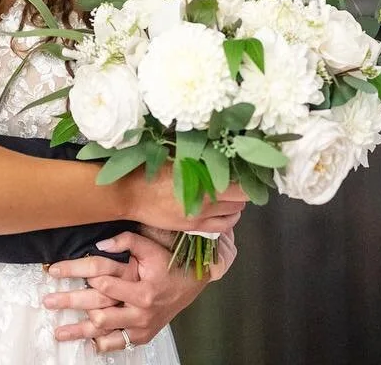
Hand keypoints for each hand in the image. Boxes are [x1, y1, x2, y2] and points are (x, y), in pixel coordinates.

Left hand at [43, 228, 238, 350]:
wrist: (190, 286)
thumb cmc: (168, 265)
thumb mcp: (151, 248)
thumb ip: (127, 241)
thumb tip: (100, 244)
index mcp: (142, 289)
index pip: (104, 282)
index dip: (77, 274)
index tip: (55, 270)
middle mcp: (140, 311)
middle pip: (98, 310)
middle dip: (70, 304)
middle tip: (48, 301)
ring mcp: (140, 327)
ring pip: (104, 331)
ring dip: (79, 331)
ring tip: (58, 331)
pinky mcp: (141, 336)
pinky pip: (117, 343)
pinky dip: (100, 343)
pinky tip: (84, 341)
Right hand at [120, 165, 246, 232]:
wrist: (130, 193)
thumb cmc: (152, 169)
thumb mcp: (180, 157)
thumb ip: (203, 159)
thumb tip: (225, 153)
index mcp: (204, 181)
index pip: (242, 187)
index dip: (250, 180)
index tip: (250, 172)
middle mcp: (206, 202)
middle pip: (241, 201)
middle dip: (243, 191)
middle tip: (238, 180)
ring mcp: (200, 217)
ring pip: (233, 215)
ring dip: (235, 205)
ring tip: (230, 195)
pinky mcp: (193, 226)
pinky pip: (220, 227)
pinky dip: (227, 218)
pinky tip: (223, 210)